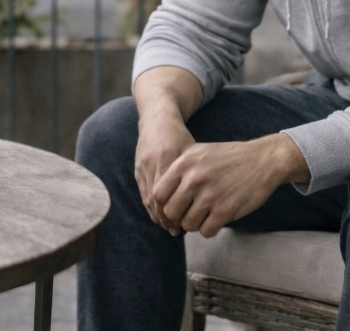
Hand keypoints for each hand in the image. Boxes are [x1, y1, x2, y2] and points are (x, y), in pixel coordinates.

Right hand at [131, 66, 204, 234]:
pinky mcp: (137, 167)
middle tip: (178, 230)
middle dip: (167, 218)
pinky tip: (160, 215)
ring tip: (170, 226)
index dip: (178, 211)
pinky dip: (151, 206)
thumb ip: (198, 172)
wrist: (157, 119)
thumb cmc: (179, 136)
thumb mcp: (192, 151)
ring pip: (148, 198)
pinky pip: (143, 193)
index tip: (187, 223)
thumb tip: (212, 198)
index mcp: (169, 157)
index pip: (171, 193)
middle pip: (158, 200)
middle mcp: (154, 162)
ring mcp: (142, 165)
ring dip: (158, 215)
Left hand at [153, 134, 309, 237]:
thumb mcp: (199, 153)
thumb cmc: (229, 158)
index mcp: (184, 163)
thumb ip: (178, 170)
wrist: (263, 160)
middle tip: (189, 214)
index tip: (172, 208)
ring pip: (188, 224)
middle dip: (178, 217)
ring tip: (205, 215)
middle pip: (171, 212)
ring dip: (195, 224)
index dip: (163, 205)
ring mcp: (209, 196)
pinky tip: (216, 219)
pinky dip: (209, 229)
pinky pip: (206, 231)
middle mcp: (193, 179)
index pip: (158, 194)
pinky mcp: (225, 210)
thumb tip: (160, 195)